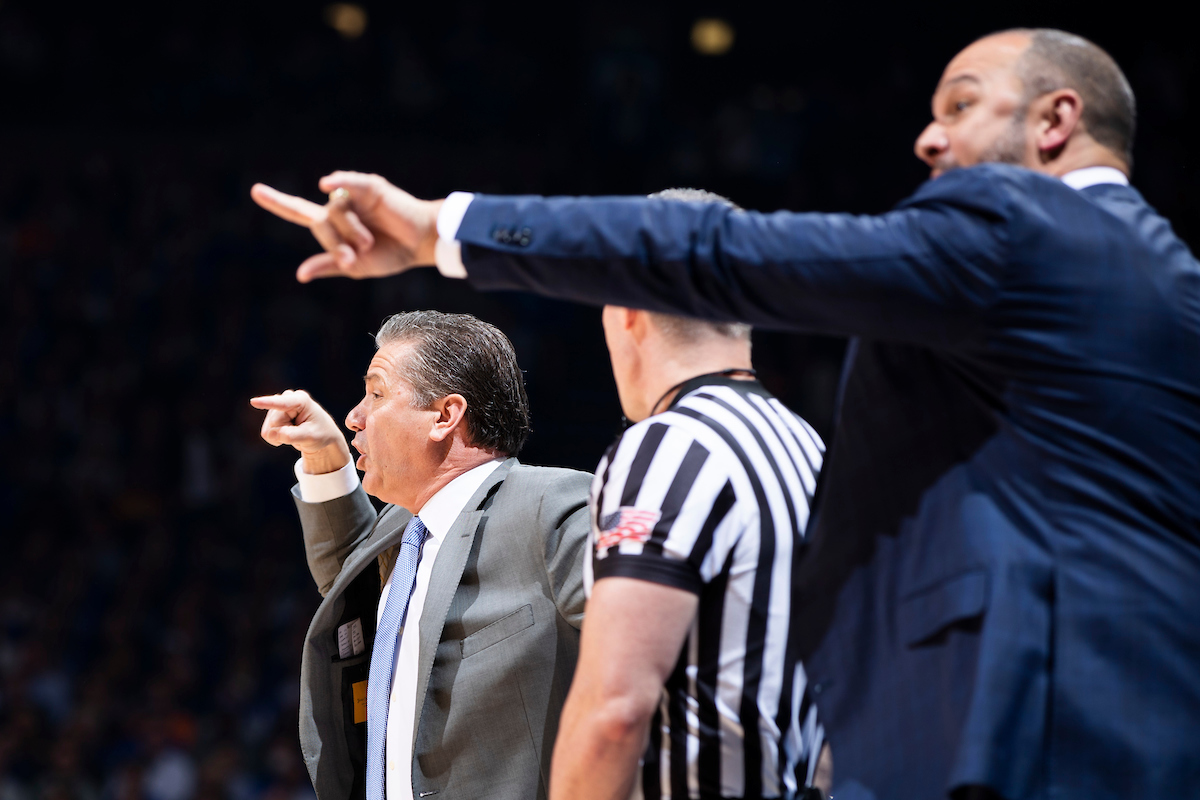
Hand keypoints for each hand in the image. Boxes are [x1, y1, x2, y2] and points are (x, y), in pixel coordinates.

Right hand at [249, 390, 350, 473]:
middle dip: (285, 432)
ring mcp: (279, 405)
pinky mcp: (273, 413)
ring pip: (269, 428)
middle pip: (274, 422)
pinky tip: (287, 434)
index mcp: (301, 400)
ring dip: (281, 436)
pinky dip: (276, 438)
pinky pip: (266, 432)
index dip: (267, 403)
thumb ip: (291, 436)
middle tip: (301, 432)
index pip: (282, 403)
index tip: (253, 402)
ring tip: (296, 432)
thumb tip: (270, 434)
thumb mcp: (310, 437)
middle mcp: (288, 398)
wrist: (321, 435)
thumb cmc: (320, 433)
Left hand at [250, 172, 443, 282]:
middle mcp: (339, 207)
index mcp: (333, 226)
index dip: (277, 202)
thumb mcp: (356, 266)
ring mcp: (353, 195)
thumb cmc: (391, 255)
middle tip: (356, 254)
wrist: (421, 244)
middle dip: (334, 240)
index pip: (298, 211)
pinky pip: (346, 184)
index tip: (255, 190)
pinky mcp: (370, 187)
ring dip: (351, 231)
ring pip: (335, 210)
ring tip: (370, 241)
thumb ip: (329, 265)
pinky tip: (324, 185)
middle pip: (319, 220)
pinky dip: (336, 182)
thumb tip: (300, 274)